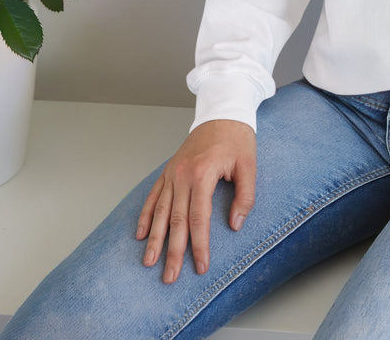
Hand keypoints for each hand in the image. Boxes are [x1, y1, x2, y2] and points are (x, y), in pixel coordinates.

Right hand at [136, 119, 255, 283]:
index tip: (200, 266)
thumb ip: (245, 196)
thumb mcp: (249, 165)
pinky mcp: (168, 170)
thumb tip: (235, 225)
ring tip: (149, 262)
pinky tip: (140, 234)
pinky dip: (145, 215)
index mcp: (203, 174)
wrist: (222, 112)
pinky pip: (153, 196)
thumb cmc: (237, 138)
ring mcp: (173, 173)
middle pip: (175, 220)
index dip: (199, 245)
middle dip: (172, 251)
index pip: (199, 218)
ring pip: (160, 211)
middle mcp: (183, 175)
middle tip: (170, 277)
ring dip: (154, 238)